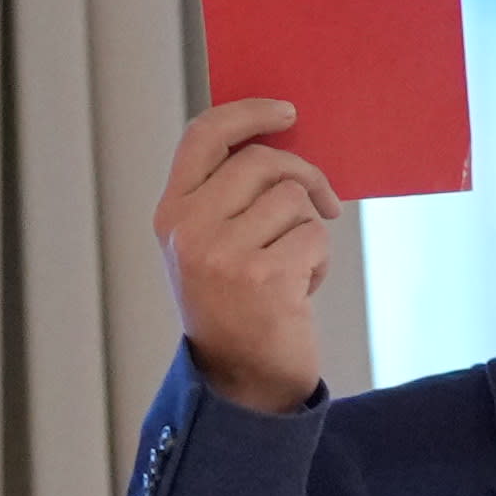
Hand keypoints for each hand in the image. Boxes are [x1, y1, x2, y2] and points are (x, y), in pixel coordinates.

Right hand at [157, 98, 338, 416]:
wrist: (241, 383)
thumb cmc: (236, 308)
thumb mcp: (211, 247)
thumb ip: (228, 197)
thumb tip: (283, 142)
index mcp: (172, 215)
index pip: (204, 137)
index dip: (248, 113)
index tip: (287, 113)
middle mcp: (188, 230)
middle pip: (264, 162)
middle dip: (305, 178)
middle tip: (323, 203)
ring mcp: (222, 254)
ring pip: (295, 199)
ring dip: (309, 231)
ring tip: (293, 268)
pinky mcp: (262, 276)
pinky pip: (314, 235)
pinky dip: (319, 261)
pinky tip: (299, 290)